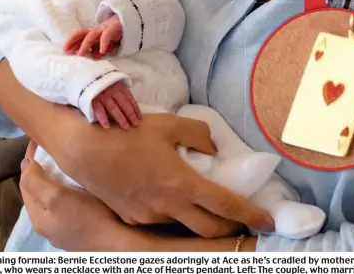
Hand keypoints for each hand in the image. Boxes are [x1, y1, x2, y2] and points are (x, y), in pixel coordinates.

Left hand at [19, 141, 137, 250]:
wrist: (118, 242)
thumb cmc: (87, 217)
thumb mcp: (56, 197)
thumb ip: (36, 182)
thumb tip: (25, 165)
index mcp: (38, 218)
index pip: (26, 183)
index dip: (29, 160)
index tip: (37, 140)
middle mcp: (48, 225)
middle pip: (38, 191)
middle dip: (41, 169)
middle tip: (49, 148)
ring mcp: (64, 227)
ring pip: (54, 196)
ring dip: (55, 178)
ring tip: (64, 160)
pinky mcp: (80, 227)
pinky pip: (68, 202)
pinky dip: (68, 188)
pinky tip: (79, 181)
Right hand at [46, 112, 274, 238]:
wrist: (85, 149)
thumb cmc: (128, 132)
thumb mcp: (168, 123)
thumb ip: (197, 133)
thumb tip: (212, 148)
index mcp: (182, 184)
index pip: (226, 206)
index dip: (250, 215)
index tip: (268, 222)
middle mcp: (169, 207)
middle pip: (210, 230)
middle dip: (231, 229)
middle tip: (242, 222)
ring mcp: (149, 217)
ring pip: (184, 226)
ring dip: (200, 221)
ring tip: (204, 206)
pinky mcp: (132, 218)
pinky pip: (160, 219)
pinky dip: (173, 213)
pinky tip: (166, 196)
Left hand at [64, 15, 122, 57]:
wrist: (125, 22)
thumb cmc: (111, 34)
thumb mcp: (102, 44)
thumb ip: (97, 49)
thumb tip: (94, 56)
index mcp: (91, 33)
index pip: (78, 36)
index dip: (71, 42)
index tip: (64, 50)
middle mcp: (95, 30)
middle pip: (81, 34)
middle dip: (73, 42)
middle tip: (67, 51)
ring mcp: (103, 29)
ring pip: (91, 36)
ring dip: (85, 45)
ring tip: (80, 55)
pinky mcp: (112, 30)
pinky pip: (106, 36)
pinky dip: (103, 43)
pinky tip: (102, 52)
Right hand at [92, 81, 141, 128]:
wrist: (82, 74)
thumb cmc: (99, 80)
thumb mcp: (112, 81)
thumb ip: (119, 89)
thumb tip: (129, 102)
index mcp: (118, 85)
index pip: (130, 98)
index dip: (135, 108)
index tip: (140, 118)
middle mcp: (112, 90)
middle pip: (124, 104)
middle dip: (130, 115)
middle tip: (135, 124)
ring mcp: (102, 95)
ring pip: (114, 108)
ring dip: (120, 118)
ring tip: (125, 127)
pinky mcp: (92, 99)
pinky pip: (99, 110)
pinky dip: (103, 118)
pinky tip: (107, 126)